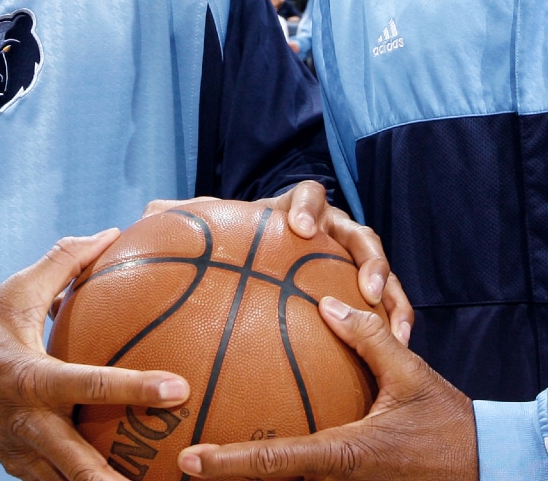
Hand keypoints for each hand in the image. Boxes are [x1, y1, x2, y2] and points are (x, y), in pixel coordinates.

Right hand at [0, 230, 190, 480]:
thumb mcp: (16, 290)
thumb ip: (65, 262)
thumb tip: (110, 234)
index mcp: (30, 377)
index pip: (89, 385)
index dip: (134, 388)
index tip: (177, 389)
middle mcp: (28, 423)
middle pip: (79, 464)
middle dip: (117, 480)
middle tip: (168, 477)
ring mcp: (22, 452)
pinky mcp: (19, 467)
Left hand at [144, 181, 413, 343]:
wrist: (264, 275)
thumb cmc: (235, 253)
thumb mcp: (212, 242)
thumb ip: (187, 225)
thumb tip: (150, 210)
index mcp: (296, 213)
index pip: (308, 196)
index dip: (308, 208)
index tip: (300, 230)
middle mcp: (332, 233)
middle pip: (359, 235)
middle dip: (368, 259)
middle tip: (366, 285)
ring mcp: (351, 263)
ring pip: (380, 272)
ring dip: (391, 295)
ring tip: (393, 325)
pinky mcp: (365, 294)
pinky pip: (386, 308)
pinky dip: (395, 324)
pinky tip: (398, 350)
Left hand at [178, 297, 475, 480]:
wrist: (486, 466)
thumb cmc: (449, 424)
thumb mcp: (412, 375)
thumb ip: (370, 338)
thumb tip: (329, 302)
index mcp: (345, 455)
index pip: (276, 462)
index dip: (228, 465)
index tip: (189, 461)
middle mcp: (336, 480)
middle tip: (177, 465)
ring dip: (251, 478)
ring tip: (202, 466)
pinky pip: (307, 480)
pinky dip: (280, 471)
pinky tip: (253, 456)